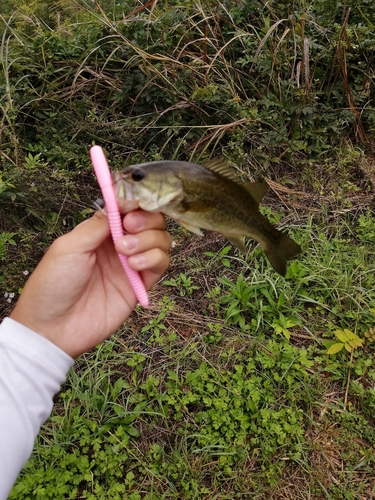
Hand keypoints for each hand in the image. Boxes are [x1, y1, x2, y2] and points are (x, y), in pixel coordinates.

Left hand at [10, 210, 171, 357]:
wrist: (54, 327)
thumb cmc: (53, 284)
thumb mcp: (69, 246)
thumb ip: (98, 224)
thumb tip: (121, 206)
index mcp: (100, 233)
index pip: (129, 209)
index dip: (134, 204)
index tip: (130, 206)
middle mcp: (119, 246)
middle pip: (151, 222)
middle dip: (145, 219)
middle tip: (129, 227)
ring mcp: (132, 266)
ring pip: (161, 240)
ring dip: (148, 239)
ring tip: (125, 252)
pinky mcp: (140, 285)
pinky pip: (161, 264)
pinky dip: (153, 258)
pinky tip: (133, 265)